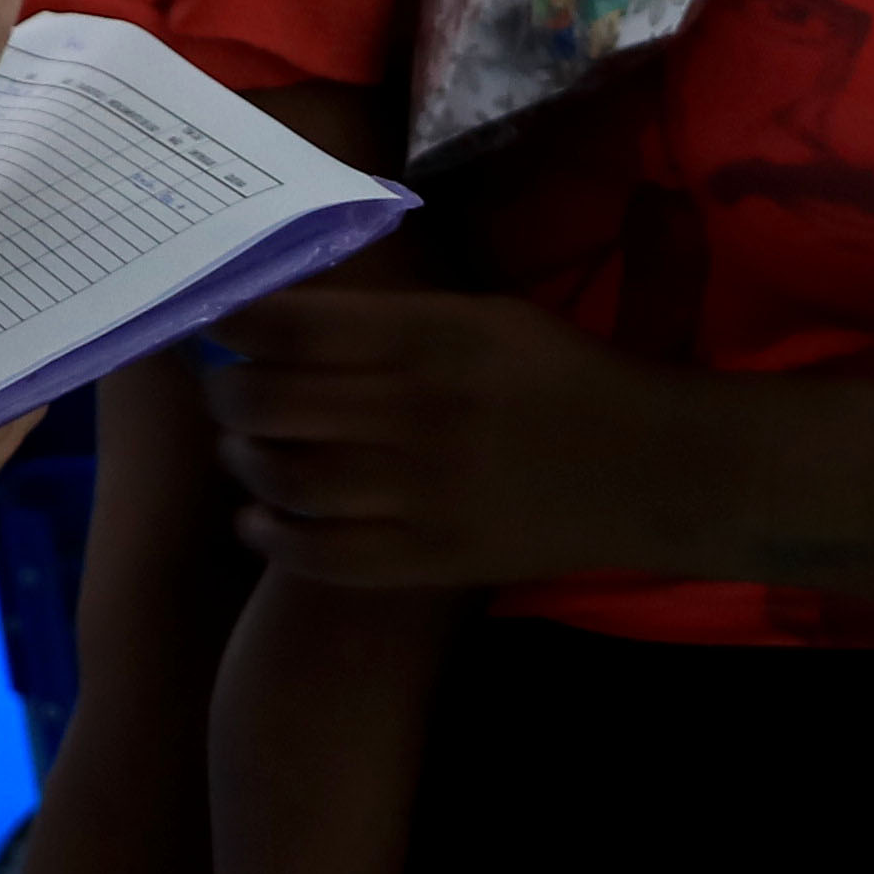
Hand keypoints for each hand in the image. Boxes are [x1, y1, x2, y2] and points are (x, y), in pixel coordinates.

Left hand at [190, 285, 697, 587]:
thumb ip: (394, 316)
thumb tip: (286, 316)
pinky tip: (262, 521)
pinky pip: (318, 554)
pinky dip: (271, 537)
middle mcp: (419, 411)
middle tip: (227, 394)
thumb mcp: (488, 318)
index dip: (234, 324)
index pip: (293, 325)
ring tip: (248, 452)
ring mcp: (422, 492)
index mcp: (435, 336)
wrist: (654, 471)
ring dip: (245, 463)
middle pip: (268, 401)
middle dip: (227, 395)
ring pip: (282, 479)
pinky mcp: (431, 557)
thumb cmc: (565, 381)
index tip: (219, 324)